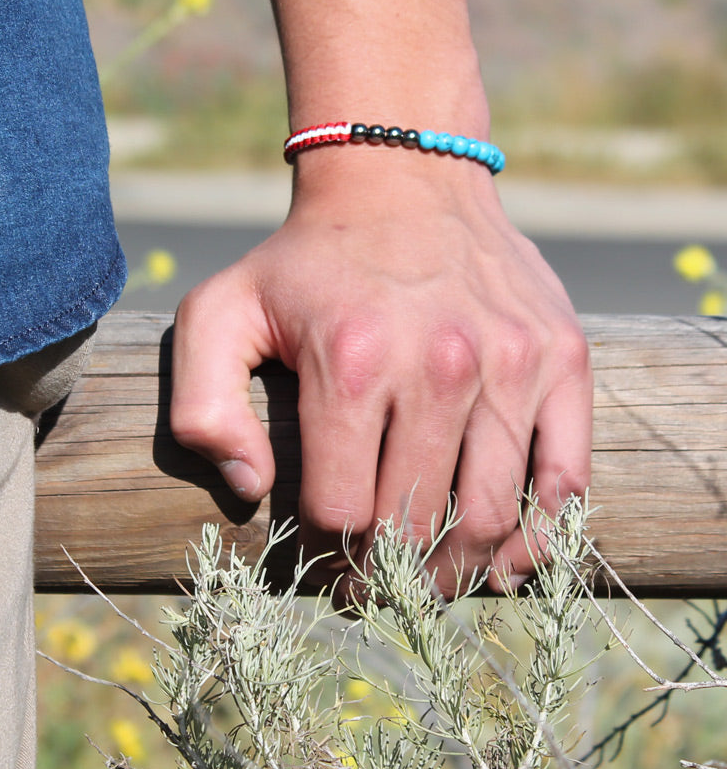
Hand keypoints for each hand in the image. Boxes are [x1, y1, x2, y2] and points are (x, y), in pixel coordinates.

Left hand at [169, 150, 591, 596]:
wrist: (401, 179)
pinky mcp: (561, 357)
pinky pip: (566, 478)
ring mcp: (509, 364)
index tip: (320, 562)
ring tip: (428, 579)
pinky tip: (506, 555)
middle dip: (388, 577)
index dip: (325, 555)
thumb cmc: (303, 261)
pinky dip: (541, 535)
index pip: (341, 512)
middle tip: (374, 588)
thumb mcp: (218, 312)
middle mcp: (436, 367)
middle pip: (416, 526)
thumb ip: (203, 407)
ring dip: (458, 570)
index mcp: (348, 364)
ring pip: (492, 517)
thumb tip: (251, 492)